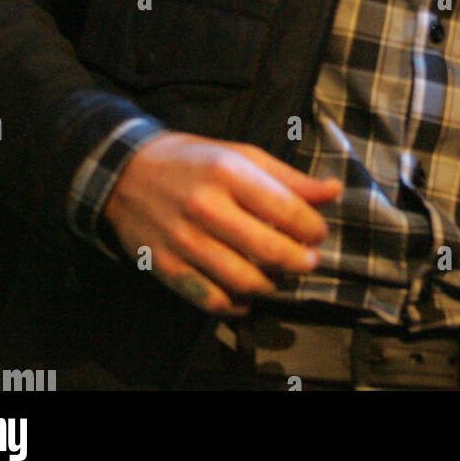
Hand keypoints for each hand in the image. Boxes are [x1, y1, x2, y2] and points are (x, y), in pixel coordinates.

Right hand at [101, 130, 342, 316]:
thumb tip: (333, 191)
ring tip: (278, 275)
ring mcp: (183, 241)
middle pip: (269, 250)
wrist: (126, 173)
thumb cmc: (194, 161)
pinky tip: (246, 293)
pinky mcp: (166, 268)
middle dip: (300, 262)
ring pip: (244, 281)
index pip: (287, 210)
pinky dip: (237, 305)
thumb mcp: (242, 155)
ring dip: (272, 284)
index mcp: (229, 172)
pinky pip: (212, 301)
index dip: (312, 228)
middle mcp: (206, 207)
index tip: (318, 234)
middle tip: (307, 261)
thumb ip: (288, 178)